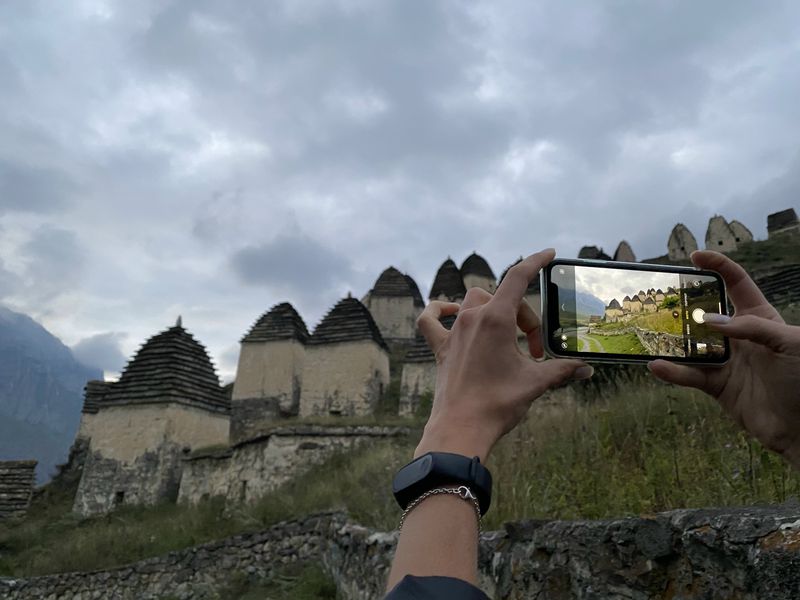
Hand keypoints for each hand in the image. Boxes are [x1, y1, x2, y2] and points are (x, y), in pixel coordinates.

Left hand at [414, 248, 593, 462]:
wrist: (461, 429)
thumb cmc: (497, 404)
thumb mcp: (536, 382)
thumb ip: (562, 370)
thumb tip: (586, 370)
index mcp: (495, 320)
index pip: (517, 277)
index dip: (534, 261)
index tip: (548, 254)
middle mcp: (471, 319)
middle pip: (502, 299)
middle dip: (524, 318)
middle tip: (536, 349)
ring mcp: (453, 332)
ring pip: (473, 303)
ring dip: (493, 312)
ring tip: (508, 338)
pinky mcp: (441, 348)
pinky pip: (431, 320)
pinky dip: (440, 311)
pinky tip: (450, 312)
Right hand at [648, 250, 799, 467]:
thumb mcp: (789, 342)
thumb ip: (752, 327)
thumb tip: (710, 321)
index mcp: (760, 317)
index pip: (736, 283)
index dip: (717, 267)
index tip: (694, 258)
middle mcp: (739, 336)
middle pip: (705, 312)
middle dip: (682, 303)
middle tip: (658, 298)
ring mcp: (726, 360)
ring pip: (691, 344)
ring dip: (671, 340)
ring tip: (649, 332)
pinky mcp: (717, 385)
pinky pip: (690, 375)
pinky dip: (673, 372)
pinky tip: (657, 366)